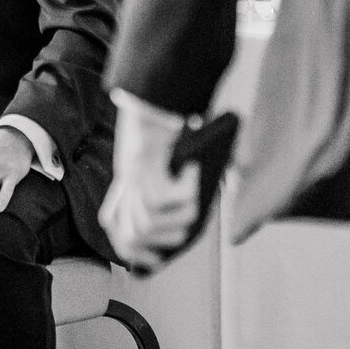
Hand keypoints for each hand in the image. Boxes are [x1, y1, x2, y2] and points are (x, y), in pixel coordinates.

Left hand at [99, 95, 202, 271]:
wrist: (158, 88)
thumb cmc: (171, 120)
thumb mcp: (183, 153)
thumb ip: (199, 176)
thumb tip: (234, 179)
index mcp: (128, 181)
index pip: (115, 226)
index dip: (131, 250)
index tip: (153, 261)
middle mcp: (126, 180)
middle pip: (129, 235)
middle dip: (161, 245)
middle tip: (184, 232)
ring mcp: (132, 171)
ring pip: (146, 222)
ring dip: (178, 220)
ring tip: (194, 199)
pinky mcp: (142, 160)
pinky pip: (160, 198)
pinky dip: (183, 192)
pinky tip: (193, 172)